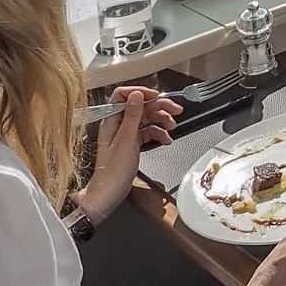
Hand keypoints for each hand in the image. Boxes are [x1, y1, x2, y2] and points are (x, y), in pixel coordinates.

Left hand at [76, 87, 180, 222]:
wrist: (109, 193)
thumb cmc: (112, 172)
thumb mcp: (125, 140)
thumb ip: (132, 116)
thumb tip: (137, 95)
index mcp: (112, 120)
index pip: (124, 95)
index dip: (141, 92)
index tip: (157, 95)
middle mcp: (118, 124)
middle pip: (140, 106)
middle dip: (159, 106)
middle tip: (176, 109)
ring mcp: (125, 133)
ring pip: (146, 119)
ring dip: (162, 120)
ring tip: (172, 126)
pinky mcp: (132, 143)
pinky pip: (148, 132)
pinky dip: (158, 134)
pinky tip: (165, 139)